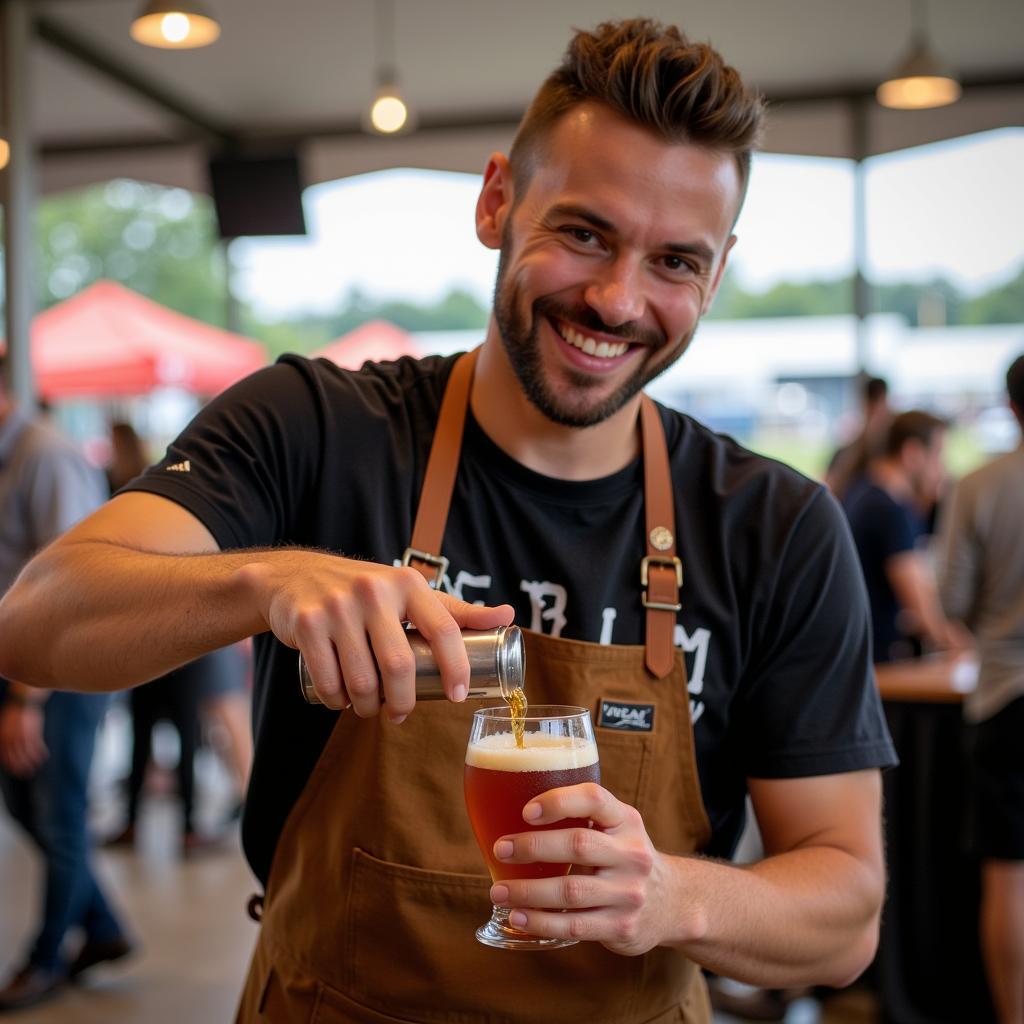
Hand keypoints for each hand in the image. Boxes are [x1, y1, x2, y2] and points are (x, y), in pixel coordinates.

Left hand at [0, 701, 47, 776]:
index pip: (5, 755)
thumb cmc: (15, 712)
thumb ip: (6, 737)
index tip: (15, 771)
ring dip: (32, 762)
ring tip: (35, 767)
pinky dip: (40, 752)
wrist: (23, 699)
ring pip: (27, 753)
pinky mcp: (34, 731)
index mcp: (3, 736)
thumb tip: (6, 748)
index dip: (10, 765)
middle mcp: (12, 738)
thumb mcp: (6, 725)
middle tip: (25, 774)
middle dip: (20, 767)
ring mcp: (23, 734)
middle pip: (16, 757)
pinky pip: (37, 745)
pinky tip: (44, 756)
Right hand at [240, 553, 512, 719]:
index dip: (457, 668)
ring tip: (369, 708)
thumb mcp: (410, 593)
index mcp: (407, 584)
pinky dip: (337, 701)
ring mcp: (337, 606)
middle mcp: (374, 590)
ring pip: (362, 680)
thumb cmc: (365, 591)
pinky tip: (341, 701)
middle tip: (401, 713)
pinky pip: (328, 680)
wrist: (295, 576)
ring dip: (367, 707)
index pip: (444, 629)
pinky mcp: (306, 623)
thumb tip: (508, 615)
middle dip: (403, 702)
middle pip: (400, 666)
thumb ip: (455, 610)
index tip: (458, 696)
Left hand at [488, 784, 680, 955]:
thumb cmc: (624, 857)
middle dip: (533, 847)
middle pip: (577, 845)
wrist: (674, 903)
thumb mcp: (616, 827)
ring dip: (528, 891)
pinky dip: (541, 923)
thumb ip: (580, 817)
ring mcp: (629, 893)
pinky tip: (518, 918)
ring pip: (571, 891)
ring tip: (498, 891)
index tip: (525, 811)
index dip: (558, 802)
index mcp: (626, 820)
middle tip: (501, 849)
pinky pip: (574, 926)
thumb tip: (510, 809)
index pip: (594, 800)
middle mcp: (632, 854)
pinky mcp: (622, 927)